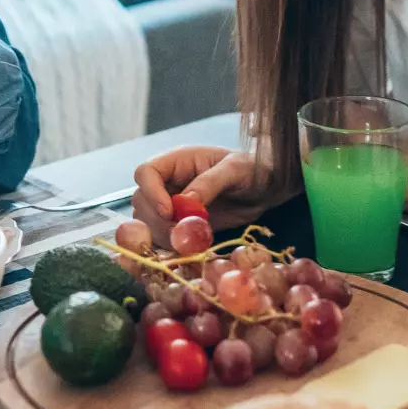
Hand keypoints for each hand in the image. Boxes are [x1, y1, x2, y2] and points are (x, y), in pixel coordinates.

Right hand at [132, 147, 270, 246]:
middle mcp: (168, 182)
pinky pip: (162, 237)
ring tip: (191, 239)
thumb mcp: (235, 169)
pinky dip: (171, 246)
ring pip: (147, 222)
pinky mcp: (179, 225)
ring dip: (163, 235)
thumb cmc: (252, 169)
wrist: (266, 190)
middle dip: (158, 220)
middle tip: (184, 232)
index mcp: (177, 162)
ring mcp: (171, 204)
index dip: (151, 193)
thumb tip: (185, 202)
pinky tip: (191, 246)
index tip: (170, 212)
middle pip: (142, 201)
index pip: (146, 173)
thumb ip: (210, 183)